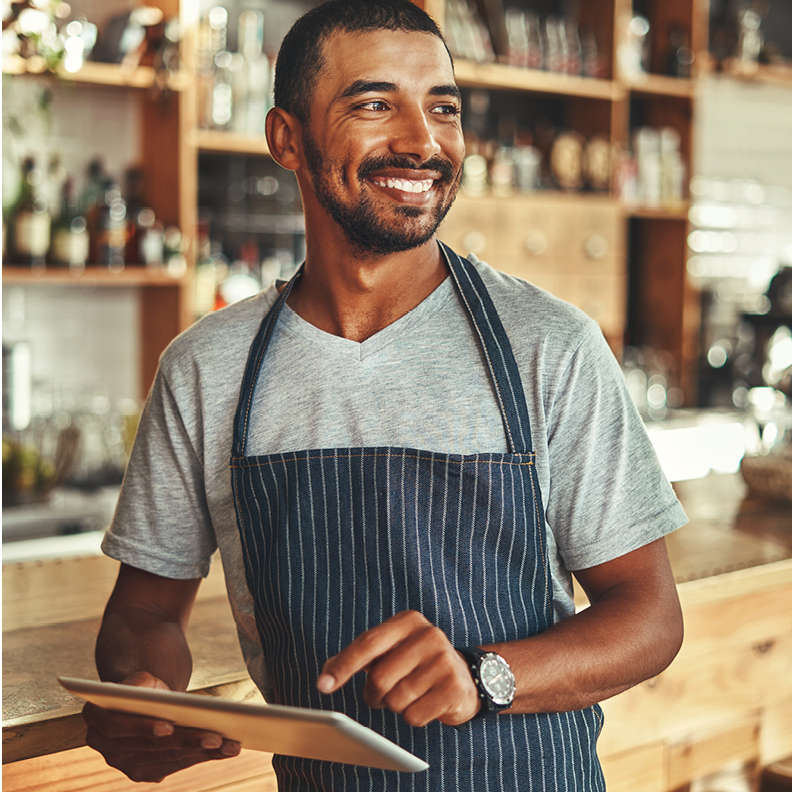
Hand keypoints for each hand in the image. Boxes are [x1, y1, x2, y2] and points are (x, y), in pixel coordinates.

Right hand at [83, 671, 240, 782]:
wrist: (143, 696)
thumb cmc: (145, 683)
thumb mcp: (142, 676)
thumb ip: (142, 682)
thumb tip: (156, 690)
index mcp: (96, 717)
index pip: (118, 725)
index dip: (143, 727)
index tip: (169, 726)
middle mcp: (104, 746)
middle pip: (150, 746)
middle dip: (185, 741)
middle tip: (216, 737)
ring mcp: (123, 762)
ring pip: (166, 758)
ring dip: (200, 753)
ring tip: (229, 745)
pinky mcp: (143, 771)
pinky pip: (174, 765)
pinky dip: (201, 757)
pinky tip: (224, 751)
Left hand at [317, 610, 480, 727]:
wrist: (465, 677)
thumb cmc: (415, 664)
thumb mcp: (390, 651)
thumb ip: (358, 658)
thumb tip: (325, 676)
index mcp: (408, 621)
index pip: (368, 643)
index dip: (343, 666)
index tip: (323, 686)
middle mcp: (429, 635)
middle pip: (380, 678)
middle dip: (373, 695)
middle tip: (380, 696)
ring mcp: (444, 660)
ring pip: (396, 700)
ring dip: (395, 706)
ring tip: (408, 695)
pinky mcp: (454, 688)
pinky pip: (414, 716)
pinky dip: (412, 717)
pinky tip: (424, 704)